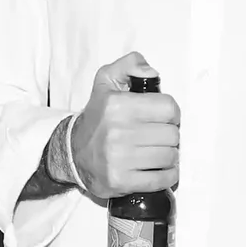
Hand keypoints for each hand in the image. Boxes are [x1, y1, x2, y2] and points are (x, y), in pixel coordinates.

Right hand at [67, 52, 179, 202]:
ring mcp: (118, 159)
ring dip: (170, 156)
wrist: (73, 152)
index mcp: (117, 105)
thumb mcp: (106, 80)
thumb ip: (130, 64)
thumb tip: (151, 72)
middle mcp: (117, 132)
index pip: (169, 108)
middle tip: (159, 136)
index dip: (171, 113)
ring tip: (158, 152)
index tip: (162, 118)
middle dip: (170, 135)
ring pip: (170, 157)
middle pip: (172, 135)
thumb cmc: (98, 117)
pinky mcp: (121, 181)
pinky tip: (160, 169)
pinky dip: (167, 176)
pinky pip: (161, 180)